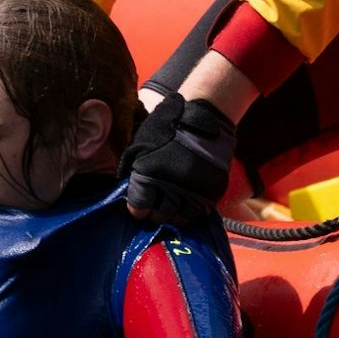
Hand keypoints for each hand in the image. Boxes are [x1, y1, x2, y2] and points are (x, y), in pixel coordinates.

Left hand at [119, 95, 236, 223]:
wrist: (203, 119)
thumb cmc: (166, 128)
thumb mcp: (141, 142)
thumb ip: (132, 167)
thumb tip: (126, 191)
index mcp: (149, 172)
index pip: (139, 206)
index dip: (137, 209)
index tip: (138, 207)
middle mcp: (171, 185)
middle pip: (159, 216)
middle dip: (154, 213)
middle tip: (154, 207)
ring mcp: (193, 190)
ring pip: (180, 218)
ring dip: (173, 214)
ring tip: (171, 206)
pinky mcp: (212, 191)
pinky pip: (199, 212)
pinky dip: (191, 210)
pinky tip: (186, 202)